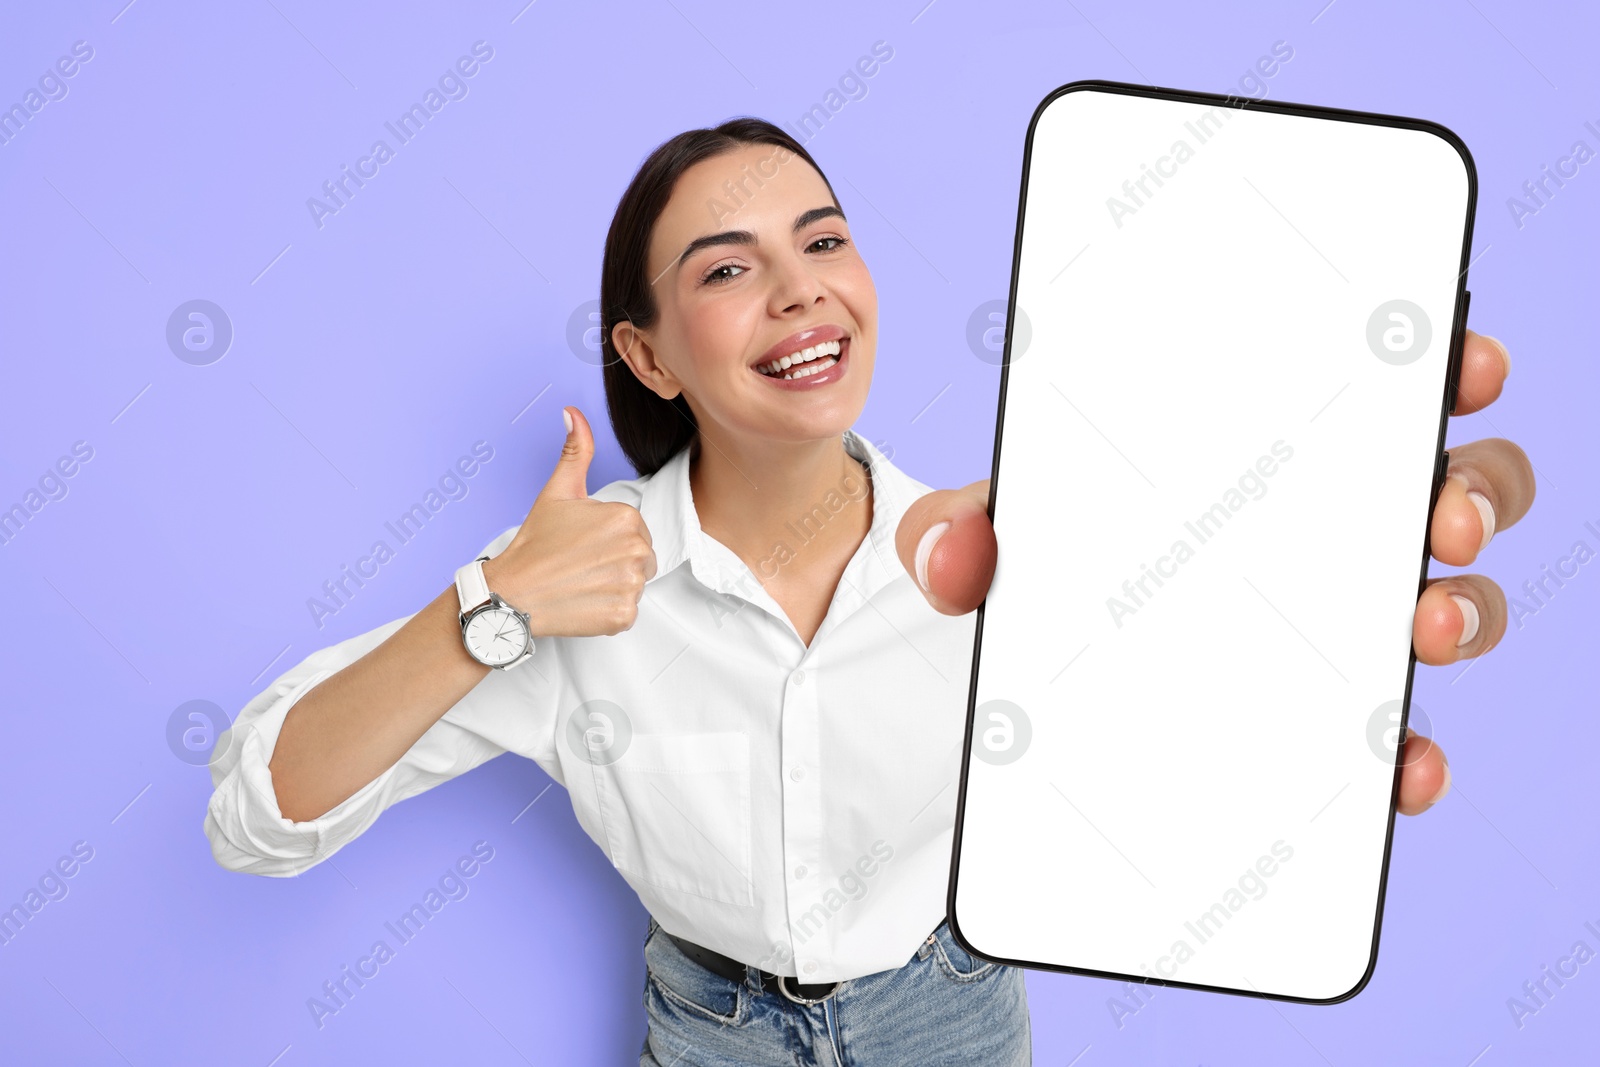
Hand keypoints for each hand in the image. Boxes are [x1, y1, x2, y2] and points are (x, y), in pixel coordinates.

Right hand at [483, 406, 656, 636]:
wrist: (512, 594)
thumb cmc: (535, 545)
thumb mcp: (557, 492)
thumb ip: (576, 452)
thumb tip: (573, 414)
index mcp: (626, 518)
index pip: (634, 529)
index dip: (607, 537)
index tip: (582, 544)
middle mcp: (637, 550)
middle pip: (641, 556)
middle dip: (615, 560)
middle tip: (580, 564)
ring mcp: (631, 586)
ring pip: (635, 582)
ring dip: (613, 584)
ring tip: (580, 581)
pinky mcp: (624, 616)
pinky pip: (627, 610)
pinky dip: (608, 609)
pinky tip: (583, 601)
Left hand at [895, 328, 1532, 816]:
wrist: (1038, 692)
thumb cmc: (1046, 572)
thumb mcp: (997, 542)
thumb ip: (957, 532)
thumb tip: (954, 555)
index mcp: (1263, 449)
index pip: (1374, 391)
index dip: (1436, 366)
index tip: (1457, 359)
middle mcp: (1327, 528)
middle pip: (1448, 487)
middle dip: (1468, 490)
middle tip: (1439, 512)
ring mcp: (1343, 621)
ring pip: (1449, 598)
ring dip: (1459, 609)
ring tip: (1421, 627)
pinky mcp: (1338, 718)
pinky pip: (1402, 728)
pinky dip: (1413, 749)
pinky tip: (1401, 766)